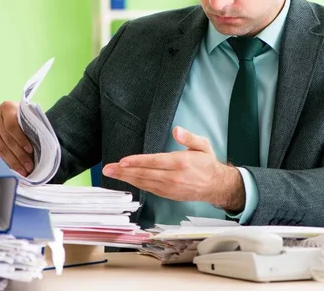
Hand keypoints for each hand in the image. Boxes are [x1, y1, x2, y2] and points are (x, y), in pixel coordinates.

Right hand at [0, 101, 33, 176]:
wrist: (4, 116)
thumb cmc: (20, 118)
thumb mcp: (25, 118)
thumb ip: (30, 127)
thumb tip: (39, 148)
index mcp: (7, 107)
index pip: (12, 126)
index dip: (21, 139)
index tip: (30, 151)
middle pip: (6, 139)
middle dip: (19, 155)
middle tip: (28, 167)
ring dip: (12, 161)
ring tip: (22, 170)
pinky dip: (3, 161)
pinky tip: (10, 168)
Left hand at [102, 126, 245, 210]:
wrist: (215, 185)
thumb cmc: (207, 163)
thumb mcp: (203, 145)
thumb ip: (189, 137)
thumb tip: (177, 130)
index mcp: (181, 163)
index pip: (154, 162)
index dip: (137, 162)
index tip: (123, 161)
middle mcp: (173, 177)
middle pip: (144, 174)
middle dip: (124, 171)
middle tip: (108, 169)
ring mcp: (170, 188)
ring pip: (144, 183)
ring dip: (126, 179)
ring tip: (111, 174)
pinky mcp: (168, 194)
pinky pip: (149, 189)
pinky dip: (136, 184)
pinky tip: (126, 180)